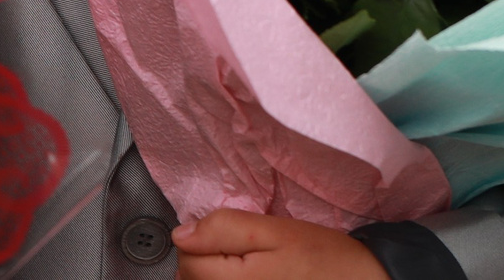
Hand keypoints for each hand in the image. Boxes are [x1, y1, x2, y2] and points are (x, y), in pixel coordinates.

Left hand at [171, 209, 390, 279]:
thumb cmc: (322, 255)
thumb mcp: (275, 230)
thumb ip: (225, 229)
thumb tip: (181, 234)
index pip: (187, 261)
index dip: (199, 238)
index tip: (226, 233)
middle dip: (205, 259)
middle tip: (240, 249)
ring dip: (215, 274)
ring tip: (247, 265)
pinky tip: (250, 278)